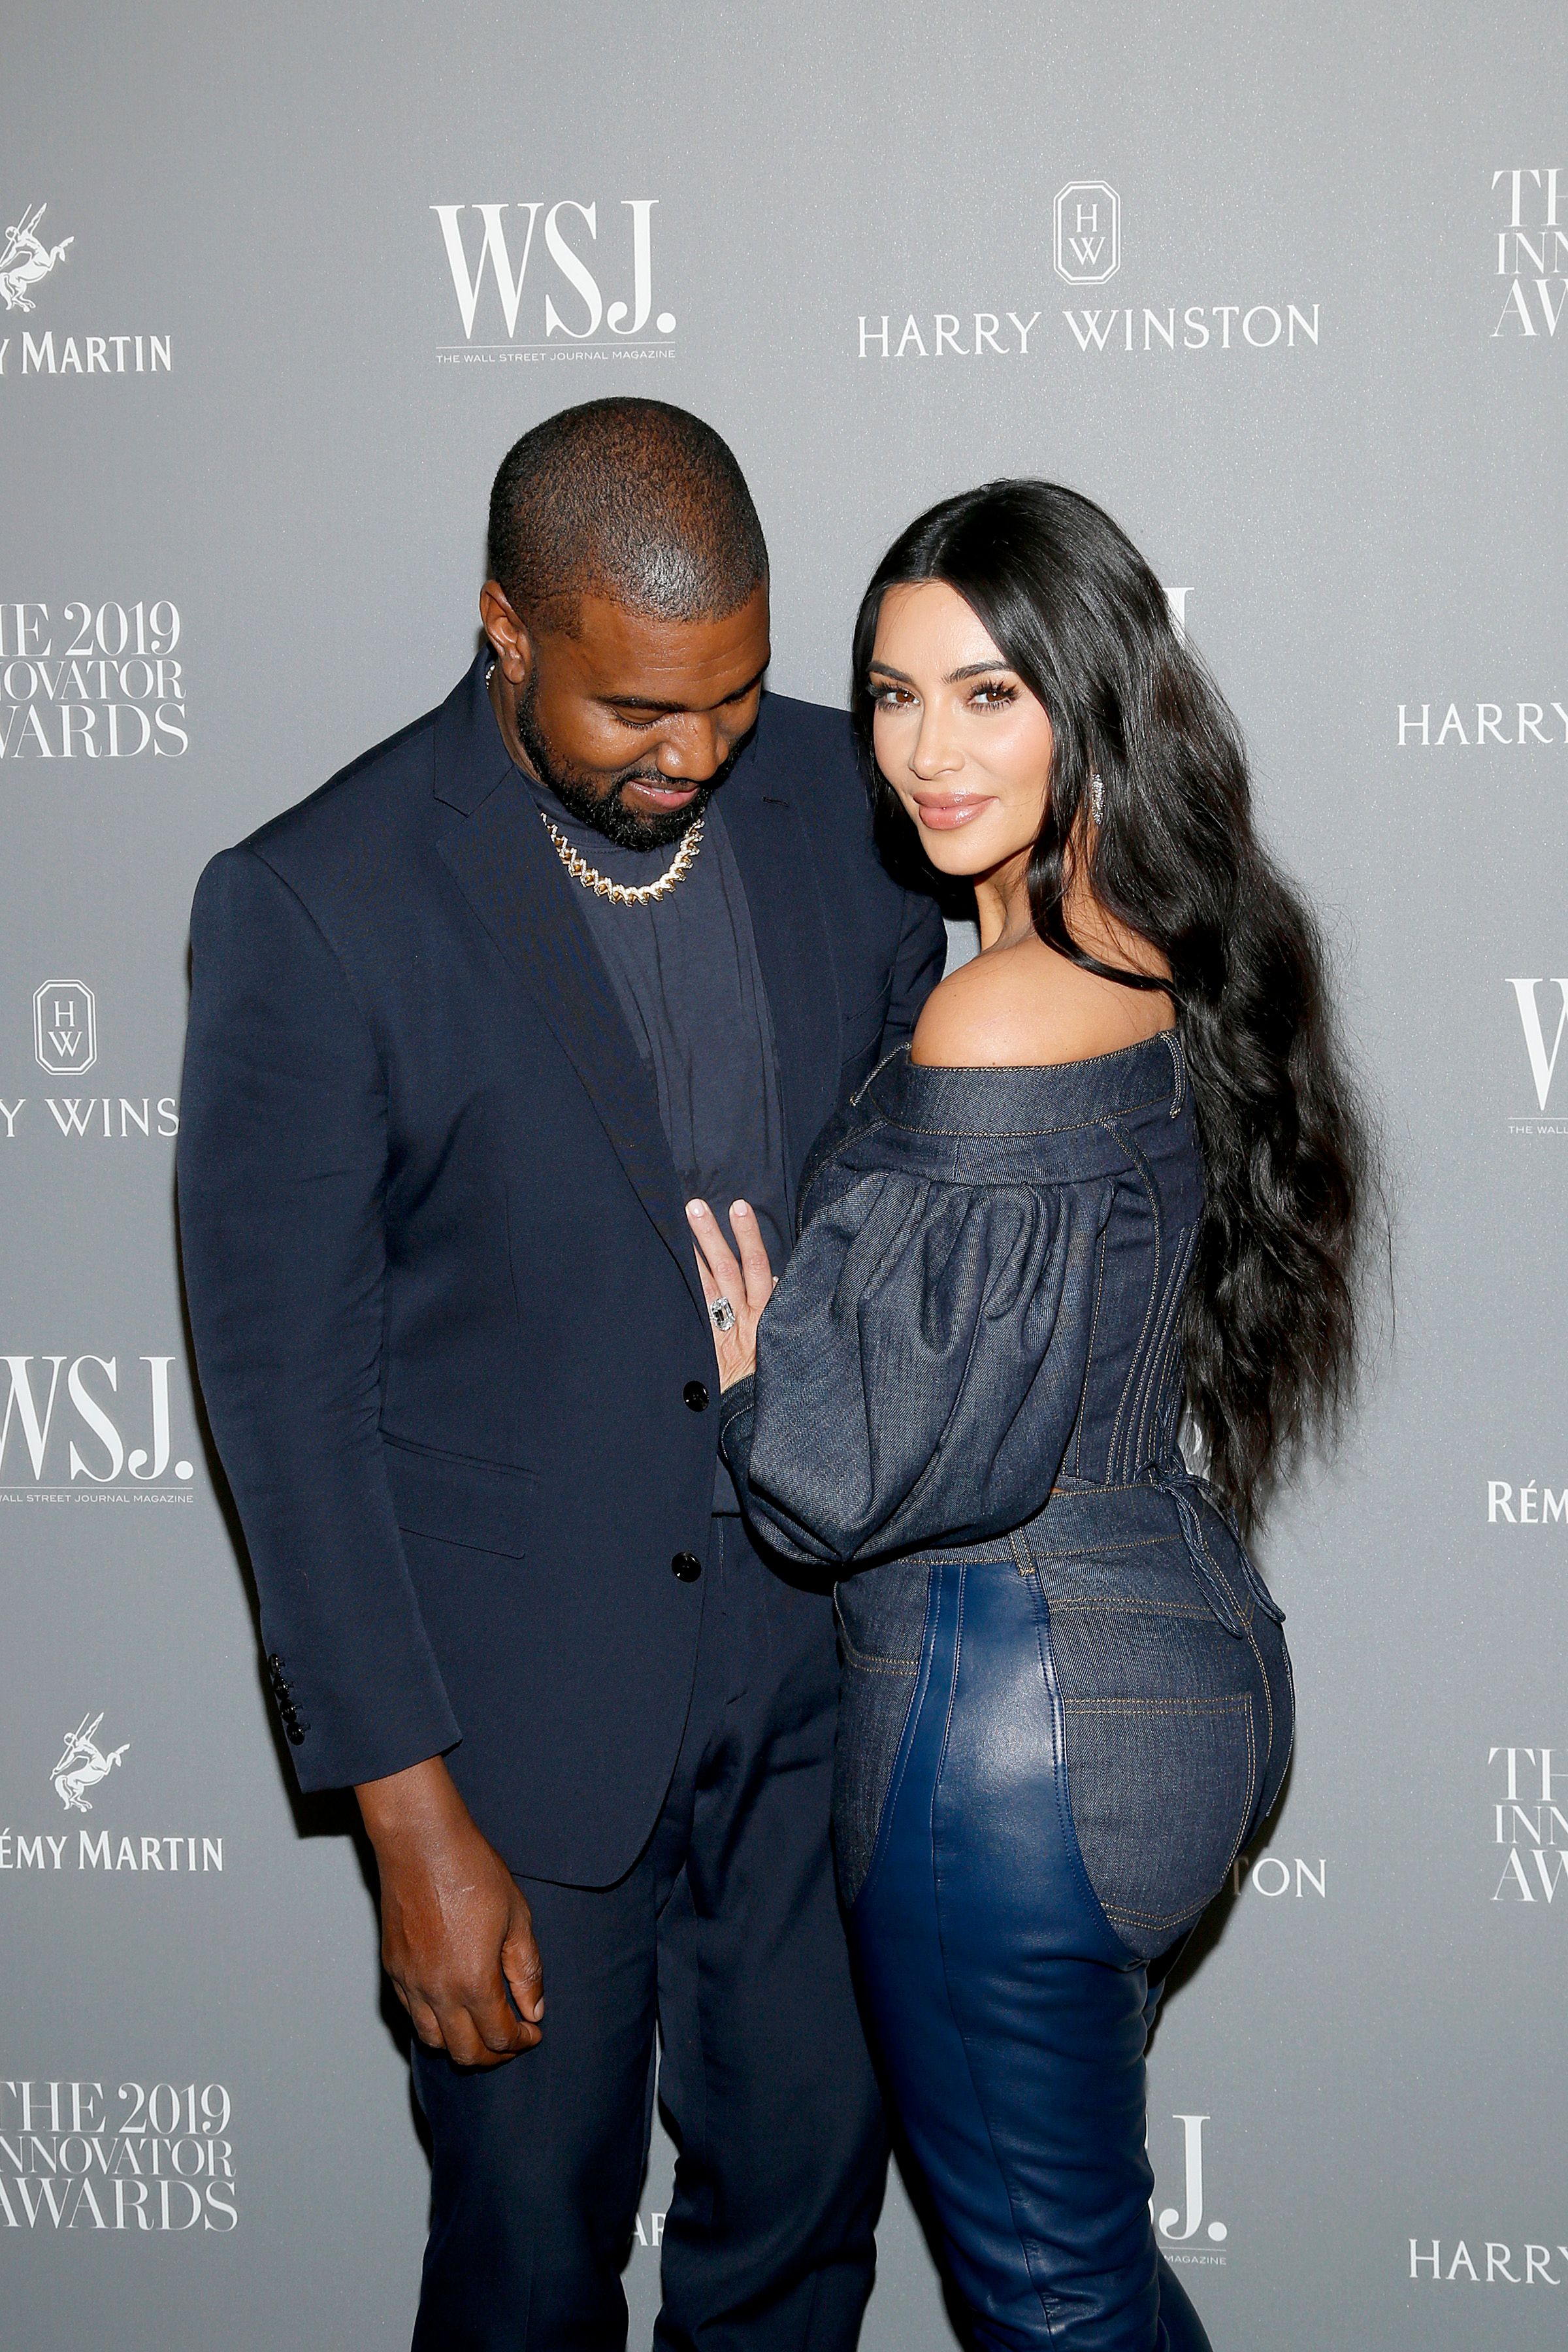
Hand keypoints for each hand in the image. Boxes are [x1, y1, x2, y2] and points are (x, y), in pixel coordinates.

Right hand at [355, 1755, 542, 2066]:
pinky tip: (452, 2004)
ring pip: (433, 2041)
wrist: (421, 1843)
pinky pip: (412, 2013)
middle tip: (512, 2038)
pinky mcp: (393, 1968)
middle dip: (494, 2054)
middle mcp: (437, 1992)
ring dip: (461, 2043)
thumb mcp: (517, 1918)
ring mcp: (410, 1983)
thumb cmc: (472, 1872)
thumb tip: (534, 2009)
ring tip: (481, 2027)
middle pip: (465, 2053)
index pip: (500, 2037)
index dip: (522, 2041)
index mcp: (474, 1982)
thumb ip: (526, 1970)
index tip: (533, 2031)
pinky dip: (434, 2021)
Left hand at [685, 1197, 774, 1389]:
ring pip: (708, 1288)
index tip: (738, 1206)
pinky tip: (671, 1270)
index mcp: (768, 1314)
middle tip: (694, 1207)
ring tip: (679, 1229)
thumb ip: (776, 1305)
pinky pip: (696, 1314)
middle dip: (712, 1236)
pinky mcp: (708, 1347)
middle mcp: (745, 1320)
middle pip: (726, 1270)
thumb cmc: (773, 1373)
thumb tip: (773, 1278)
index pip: (757, 1267)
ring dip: (693, 1256)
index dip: (747, 1237)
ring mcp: (724, 1333)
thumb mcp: (783, 1339)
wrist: (758, 1415)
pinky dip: (685, 1291)